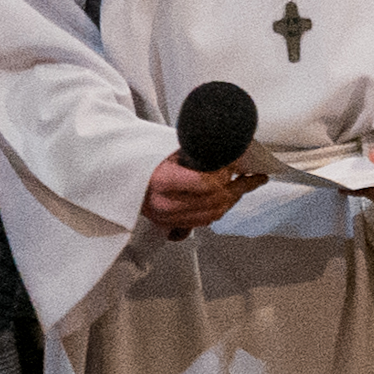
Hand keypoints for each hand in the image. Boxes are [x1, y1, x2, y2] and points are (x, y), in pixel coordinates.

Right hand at [144, 155, 258, 232]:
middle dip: (239, 188)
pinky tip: (228, 198)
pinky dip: (219, 209)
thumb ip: (198, 153)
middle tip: (254, 176)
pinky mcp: (168, 224)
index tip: (235, 165)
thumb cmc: (144, 158)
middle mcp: (164, 204)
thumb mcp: (169, 149)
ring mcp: (166, 217)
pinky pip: (202, 221)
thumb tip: (230, 151)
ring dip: (232, 199)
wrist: (119, 174)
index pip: (205, 183)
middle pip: (214, 201)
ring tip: (246, 185)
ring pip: (212, 214)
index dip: (225, 175)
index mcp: (161, 180)